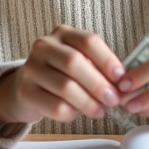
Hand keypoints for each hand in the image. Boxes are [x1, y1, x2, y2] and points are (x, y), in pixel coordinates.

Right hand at [0, 25, 124, 127]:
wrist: (26, 88)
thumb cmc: (61, 75)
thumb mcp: (80, 63)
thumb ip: (98, 68)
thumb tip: (123, 84)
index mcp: (62, 34)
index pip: (88, 41)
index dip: (108, 60)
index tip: (122, 79)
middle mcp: (44, 46)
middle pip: (74, 62)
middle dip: (99, 84)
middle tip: (114, 100)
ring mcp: (31, 68)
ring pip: (65, 87)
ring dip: (88, 103)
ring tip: (100, 111)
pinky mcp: (25, 92)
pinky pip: (55, 106)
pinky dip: (72, 114)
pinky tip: (77, 114)